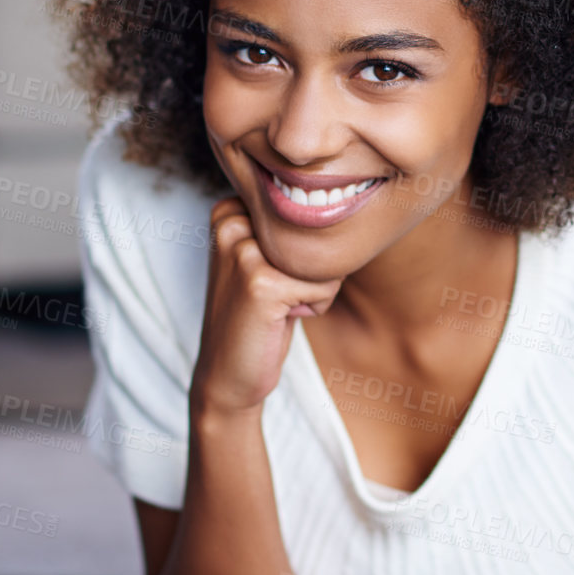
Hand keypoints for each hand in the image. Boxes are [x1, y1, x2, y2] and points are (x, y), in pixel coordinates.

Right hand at [191, 195, 343, 416]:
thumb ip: (289, 226)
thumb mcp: (266, 257)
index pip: (307, 211)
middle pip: (318, 232)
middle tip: (277, 294)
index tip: (271, 273)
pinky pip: (325, 286)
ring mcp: (243, 251)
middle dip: (312, 269)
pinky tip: (281, 318)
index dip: (305, 249)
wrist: (227, 373)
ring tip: (278, 306)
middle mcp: (231, 222)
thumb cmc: (258, 314)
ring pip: (325, 260)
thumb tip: (347, 201)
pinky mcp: (261, 283)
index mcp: (229, 209)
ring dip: (314, 290)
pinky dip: (314, 307)